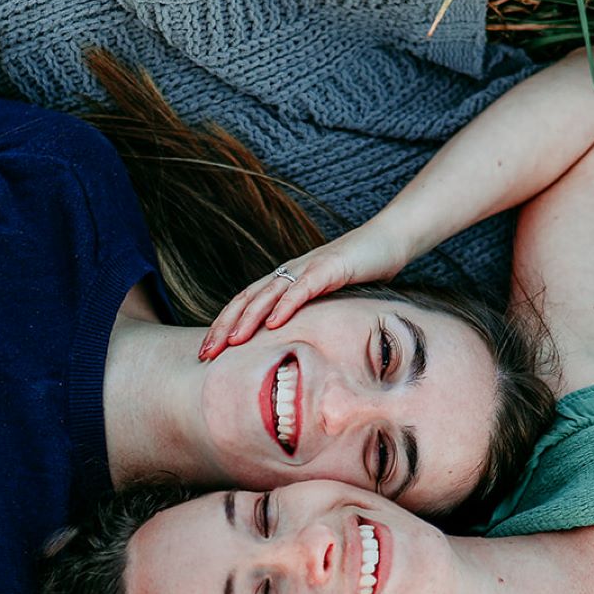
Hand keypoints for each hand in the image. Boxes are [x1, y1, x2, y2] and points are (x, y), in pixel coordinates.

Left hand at [198, 224, 410, 360]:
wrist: (389, 240)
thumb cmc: (359, 273)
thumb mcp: (326, 301)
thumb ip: (306, 318)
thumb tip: (289, 349)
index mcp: (283, 282)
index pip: (244, 305)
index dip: (223, 327)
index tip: (205, 353)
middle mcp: (288, 273)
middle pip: (247, 300)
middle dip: (224, 327)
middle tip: (205, 353)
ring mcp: (307, 268)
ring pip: (268, 294)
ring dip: (248, 318)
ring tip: (232, 342)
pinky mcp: (330, 267)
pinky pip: (303, 288)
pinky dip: (286, 305)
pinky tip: (273, 323)